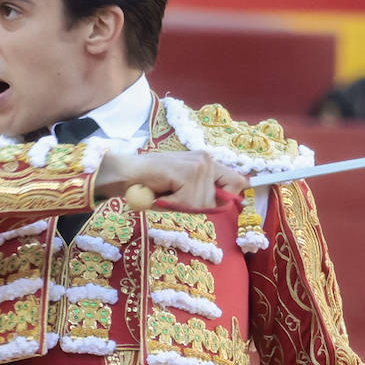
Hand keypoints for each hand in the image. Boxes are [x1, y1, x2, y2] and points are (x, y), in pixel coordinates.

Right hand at [94, 150, 247, 209]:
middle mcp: (207, 159)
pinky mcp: (188, 171)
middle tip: (176, 195)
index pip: (238, 181)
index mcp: (208, 162)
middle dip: (199, 205)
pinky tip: (162, 191)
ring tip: (166, 191)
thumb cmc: (152, 184)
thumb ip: (204, 193)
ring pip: (203, 203)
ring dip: (182, 204)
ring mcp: (199, 164)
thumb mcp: (184, 190)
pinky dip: (174, 203)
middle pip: (221, 199)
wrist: (126, 174)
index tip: (217, 202)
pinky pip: (190, 202)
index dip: (231, 196)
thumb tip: (231, 203)